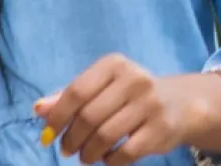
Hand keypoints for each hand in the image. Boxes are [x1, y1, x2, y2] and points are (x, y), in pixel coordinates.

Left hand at [34, 54, 220, 165]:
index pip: (77, 91)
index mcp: (115, 65)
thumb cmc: (130, 95)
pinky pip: (125, 152)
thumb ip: (70, 96)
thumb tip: (39, 109)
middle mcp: (135, 80)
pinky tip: (106, 158)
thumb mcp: (102, 87)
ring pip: (105, 136)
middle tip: (66, 149)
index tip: (49, 132)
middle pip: (89, 116)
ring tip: (84, 157)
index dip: (58, 116)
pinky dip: (109, 160)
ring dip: (87, 153)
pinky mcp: (161, 129)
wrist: (181, 104)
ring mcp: (150, 105)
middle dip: (71, 138)